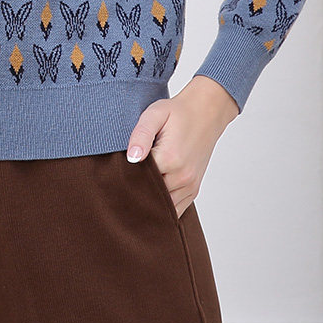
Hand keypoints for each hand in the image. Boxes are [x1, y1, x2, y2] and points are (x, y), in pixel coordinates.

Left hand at [126, 76, 239, 217]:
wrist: (206, 112)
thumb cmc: (178, 112)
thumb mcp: (155, 114)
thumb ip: (141, 135)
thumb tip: (131, 158)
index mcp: (170, 158)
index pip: (138, 179)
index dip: (125, 177)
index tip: (116, 171)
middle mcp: (182, 176)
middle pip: (150, 196)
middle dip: (136, 192)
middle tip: (122, 183)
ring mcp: (190, 186)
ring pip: (163, 207)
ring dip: (150, 201)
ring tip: (137, 187)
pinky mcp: (193, 189)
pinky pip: (176, 210)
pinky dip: (163, 207)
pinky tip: (152, 196)